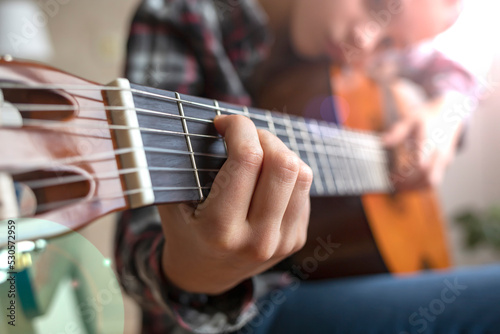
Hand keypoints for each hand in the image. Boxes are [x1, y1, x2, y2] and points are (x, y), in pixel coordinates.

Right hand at [158, 115, 312, 294]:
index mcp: (220, 229)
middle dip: (263, 136)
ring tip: (257, 153)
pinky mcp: (296, 239)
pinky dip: (286, 173)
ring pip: (301, 173)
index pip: (247, 159)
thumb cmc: (185, 229)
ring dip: (279, 152)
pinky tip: (265, 177)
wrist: (204, 275)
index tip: (224, 123)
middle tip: (244, 137)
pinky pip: (304, 189)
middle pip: (284, 164)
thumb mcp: (173, 200)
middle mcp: (257, 239)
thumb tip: (214, 122)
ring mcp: (282, 242)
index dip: (239, 127)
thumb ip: (187, 165)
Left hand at [382, 95, 464, 190]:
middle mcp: (440, 152)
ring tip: (398, 187)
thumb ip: (397, 131)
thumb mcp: (410, 119)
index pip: (421, 163)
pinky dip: (421, 187)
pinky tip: (408, 186)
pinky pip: (434, 181)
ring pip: (432, 182)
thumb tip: (383, 142)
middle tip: (392, 184)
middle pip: (426, 176)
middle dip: (408, 184)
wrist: (450, 115)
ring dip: (415, 187)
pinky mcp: (445, 165)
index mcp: (430, 140)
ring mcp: (444, 160)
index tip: (391, 176)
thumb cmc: (426, 117)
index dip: (405, 173)